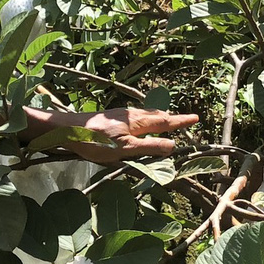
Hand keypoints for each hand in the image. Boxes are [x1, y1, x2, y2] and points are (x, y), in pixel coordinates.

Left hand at [43, 106, 198, 163]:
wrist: (67, 129)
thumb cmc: (96, 142)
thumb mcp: (125, 149)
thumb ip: (149, 147)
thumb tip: (173, 146)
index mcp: (138, 122)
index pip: (165, 122)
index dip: (180, 121)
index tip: (196, 117)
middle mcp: (131, 114)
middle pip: (156, 115)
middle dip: (171, 118)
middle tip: (183, 120)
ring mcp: (120, 114)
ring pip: (145, 114)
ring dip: (157, 118)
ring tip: (164, 120)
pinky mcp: (110, 117)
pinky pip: (135, 116)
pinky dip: (144, 119)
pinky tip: (137, 123)